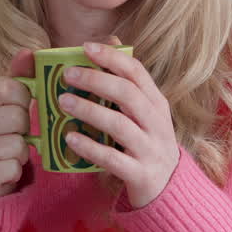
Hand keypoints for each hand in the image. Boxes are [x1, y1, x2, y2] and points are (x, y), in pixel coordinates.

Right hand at [0, 49, 33, 199]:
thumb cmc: (0, 136)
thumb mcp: (8, 105)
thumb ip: (19, 77)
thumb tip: (28, 52)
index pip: (8, 87)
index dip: (23, 97)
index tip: (20, 107)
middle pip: (17, 116)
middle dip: (25, 128)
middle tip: (16, 134)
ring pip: (18, 144)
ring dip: (22, 151)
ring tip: (10, 152)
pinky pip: (13, 167)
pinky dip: (16, 170)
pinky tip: (5, 168)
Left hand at [58, 40, 178, 209]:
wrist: (169, 189)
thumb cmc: (147, 144)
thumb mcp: (144, 113)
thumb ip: (128, 82)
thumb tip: (111, 42)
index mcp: (156, 104)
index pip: (137, 72)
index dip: (112, 57)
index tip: (85, 47)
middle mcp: (156, 123)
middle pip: (128, 94)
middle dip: (97, 80)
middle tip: (67, 74)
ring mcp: (150, 149)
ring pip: (120, 125)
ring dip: (89, 111)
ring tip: (63, 102)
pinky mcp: (140, 174)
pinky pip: (113, 159)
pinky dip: (90, 148)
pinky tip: (69, 138)